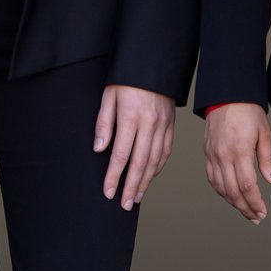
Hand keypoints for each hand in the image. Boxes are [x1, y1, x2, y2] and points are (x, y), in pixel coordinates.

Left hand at [94, 85, 173, 210]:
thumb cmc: (126, 80)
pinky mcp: (170, 126)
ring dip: (145, 182)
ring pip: (154, 161)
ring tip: (135, 198)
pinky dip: (157, 168)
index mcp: (131, 117)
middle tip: (123, 205)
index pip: (121, 154)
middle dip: (130, 186)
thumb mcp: (108, 96)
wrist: (154, 65)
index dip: (114, 176)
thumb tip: (99, 150)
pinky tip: (149, 177)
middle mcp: (149, 125)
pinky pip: (165, 152)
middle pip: (140, 163)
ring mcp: (163, 126)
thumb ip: (103, 124)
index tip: (108, 191)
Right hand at [203, 102, 270, 224]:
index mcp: (239, 151)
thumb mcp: (264, 133)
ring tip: (245, 211)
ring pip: (220, 187)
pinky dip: (221, 191)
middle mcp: (222, 155)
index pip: (247, 186)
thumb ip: (268, 159)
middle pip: (233, 191)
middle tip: (255, 218)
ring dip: (233, 202)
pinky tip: (230, 196)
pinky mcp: (207, 153)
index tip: (262, 212)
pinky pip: (212, 178)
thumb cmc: (248, 111)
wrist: (226, 95)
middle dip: (245, 208)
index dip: (255, 202)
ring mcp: (212, 155)